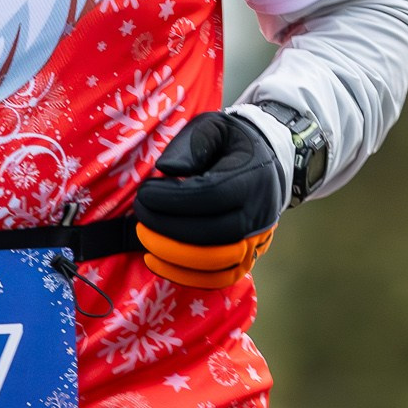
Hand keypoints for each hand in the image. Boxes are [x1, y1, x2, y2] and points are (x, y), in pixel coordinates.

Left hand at [132, 111, 284, 287]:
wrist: (268, 164)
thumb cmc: (232, 144)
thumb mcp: (214, 128)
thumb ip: (191, 144)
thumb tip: (167, 170)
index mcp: (252, 178)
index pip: (211, 195)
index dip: (172, 199)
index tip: (144, 192)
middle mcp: (259, 214)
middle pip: (211, 234)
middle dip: (167, 229)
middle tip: (139, 216)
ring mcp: (257, 241)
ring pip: (215, 263)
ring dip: (173, 256)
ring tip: (144, 238)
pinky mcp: (248, 259)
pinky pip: (218, 279)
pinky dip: (185, 276)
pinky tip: (157, 262)